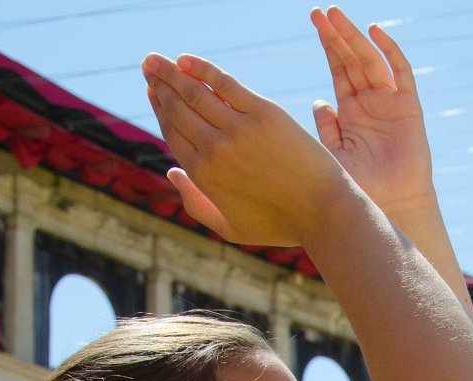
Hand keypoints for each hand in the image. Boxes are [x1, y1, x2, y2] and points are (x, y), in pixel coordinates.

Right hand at [143, 52, 351, 247]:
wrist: (323, 211)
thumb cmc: (280, 224)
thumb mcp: (231, 228)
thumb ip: (196, 204)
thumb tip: (172, 171)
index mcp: (203, 175)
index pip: (173, 133)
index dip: (160, 110)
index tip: (153, 92)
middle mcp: (214, 149)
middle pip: (177, 109)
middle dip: (159, 85)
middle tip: (149, 67)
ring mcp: (237, 129)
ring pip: (193, 93)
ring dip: (169, 72)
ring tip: (156, 60)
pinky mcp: (263, 114)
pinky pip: (223, 84)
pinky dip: (201, 69)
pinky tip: (185, 59)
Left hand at [308, 8, 434, 217]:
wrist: (391, 209)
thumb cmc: (361, 190)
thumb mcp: (334, 156)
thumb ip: (325, 128)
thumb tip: (317, 102)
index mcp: (351, 113)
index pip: (338, 70)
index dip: (328, 45)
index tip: (314, 20)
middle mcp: (370, 103)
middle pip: (352, 60)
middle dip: (336, 35)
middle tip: (319, 11)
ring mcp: (390, 104)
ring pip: (371, 61)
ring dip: (354, 37)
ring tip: (336, 15)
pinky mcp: (409, 108)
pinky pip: (401, 74)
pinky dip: (390, 52)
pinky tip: (375, 32)